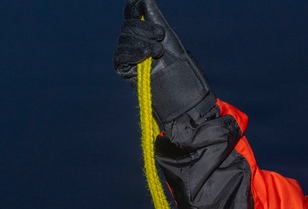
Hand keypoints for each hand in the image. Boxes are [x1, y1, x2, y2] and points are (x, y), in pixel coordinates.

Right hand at [112, 0, 214, 122]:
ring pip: (124, 40)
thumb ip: (156, 19)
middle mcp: (135, 45)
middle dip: (143, 28)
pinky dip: (132, 53)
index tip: (141, 2)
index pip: (133, 15)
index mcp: (146, 35)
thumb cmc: (184, 73)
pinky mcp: (126, 72)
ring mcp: (130, 59)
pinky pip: (121, 57)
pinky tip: (146, 54)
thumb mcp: (171, 41)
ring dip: (141, 41)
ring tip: (159, 51)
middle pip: (127, 27)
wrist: (186, 100)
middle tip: (161, 36)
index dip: (135, 7)